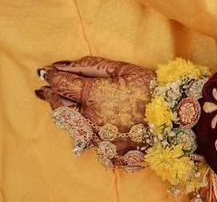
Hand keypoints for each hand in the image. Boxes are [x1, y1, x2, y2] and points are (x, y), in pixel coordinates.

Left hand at [36, 57, 152, 161]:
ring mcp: (97, 137)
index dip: (51, 76)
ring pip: (70, 125)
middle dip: (50, 96)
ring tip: (61, 102)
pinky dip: (80, 128)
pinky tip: (83, 121)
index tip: (44, 72)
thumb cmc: (149, 88)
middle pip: (60, 107)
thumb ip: (92, 66)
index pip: (63, 84)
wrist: (173, 118)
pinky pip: (86, 139)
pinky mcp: (106, 150)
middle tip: (44, 89)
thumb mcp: (122, 68)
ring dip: (63, 112)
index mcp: (94, 95)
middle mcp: (90, 118)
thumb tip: (66, 65)